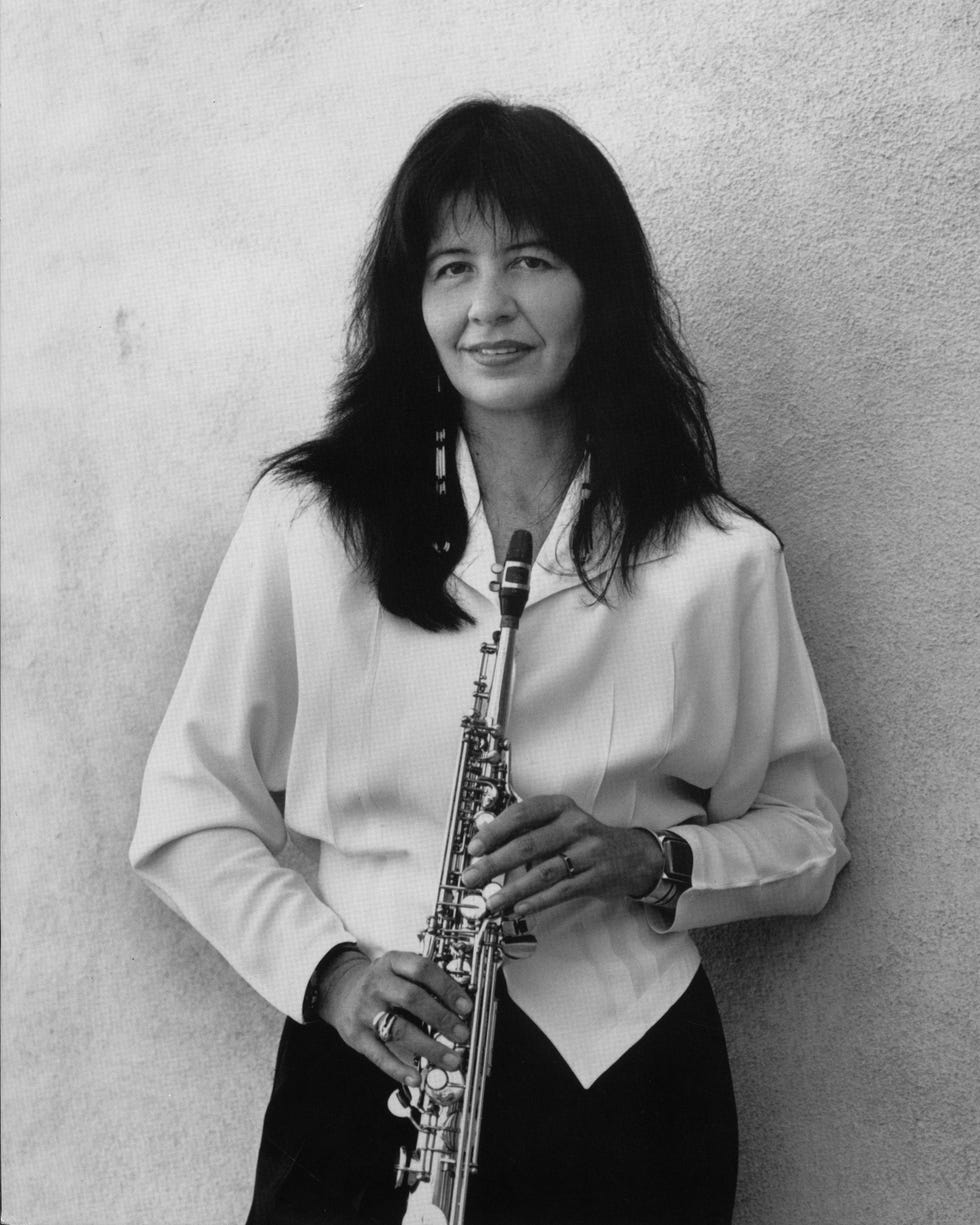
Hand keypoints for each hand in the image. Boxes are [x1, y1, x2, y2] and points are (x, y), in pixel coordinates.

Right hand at [317, 949, 472, 1086]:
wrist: (341, 992)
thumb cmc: (382, 983)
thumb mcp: (400, 971)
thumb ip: (425, 983)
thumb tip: (461, 1008)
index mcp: (392, 963)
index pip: (423, 969)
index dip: (447, 988)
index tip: (466, 1007)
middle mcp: (377, 984)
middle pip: (413, 998)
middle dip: (442, 1018)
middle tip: (462, 1034)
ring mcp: (365, 1009)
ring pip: (399, 1029)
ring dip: (429, 1047)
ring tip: (450, 1060)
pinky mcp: (356, 1035)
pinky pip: (379, 1055)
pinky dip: (399, 1069)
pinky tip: (417, 1077)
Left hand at [459, 794, 664, 916]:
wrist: (631, 855)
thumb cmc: (584, 838)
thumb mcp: (560, 822)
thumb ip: (528, 831)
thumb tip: (486, 847)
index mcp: (560, 807)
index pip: (521, 814)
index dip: (494, 831)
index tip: (474, 848)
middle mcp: (574, 825)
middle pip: (527, 845)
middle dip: (494, 864)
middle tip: (472, 877)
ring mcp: (587, 852)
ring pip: (542, 872)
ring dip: (512, 889)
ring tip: (491, 901)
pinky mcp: (595, 877)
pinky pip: (561, 891)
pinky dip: (537, 901)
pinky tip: (519, 908)